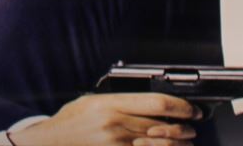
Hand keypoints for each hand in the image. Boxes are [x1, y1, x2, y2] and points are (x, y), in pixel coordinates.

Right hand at [9, 92, 201, 145]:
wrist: (50, 144)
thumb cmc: (69, 123)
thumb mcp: (91, 101)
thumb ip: (118, 101)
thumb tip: (146, 102)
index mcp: (112, 105)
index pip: (156, 104)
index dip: (181, 107)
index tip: (191, 109)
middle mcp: (117, 126)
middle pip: (163, 127)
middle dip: (184, 128)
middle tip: (192, 127)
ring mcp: (118, 145)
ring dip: (178, 145)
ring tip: (185, 142)